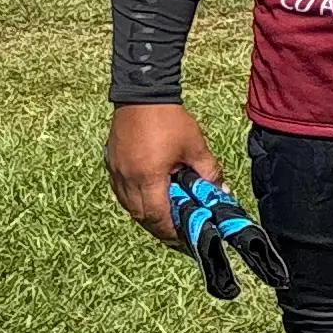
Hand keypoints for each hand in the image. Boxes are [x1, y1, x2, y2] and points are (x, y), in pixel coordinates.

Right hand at [106, 103, 216, 245]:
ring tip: (165, 217)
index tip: (183, 237)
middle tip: (176, 230)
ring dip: (146, 214)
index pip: (156, 215)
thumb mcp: (196, 147)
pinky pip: (121, 192)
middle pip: (140, 215)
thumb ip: (209, 173)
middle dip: (159, 227)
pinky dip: (135, 200)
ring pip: (128, 205)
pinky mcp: (111, 164)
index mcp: (148, 176)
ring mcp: (116, 171)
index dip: (170, 230)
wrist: (142, 95)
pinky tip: (150, 197)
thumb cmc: (169, 119)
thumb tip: (221, 192)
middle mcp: (126, 178)